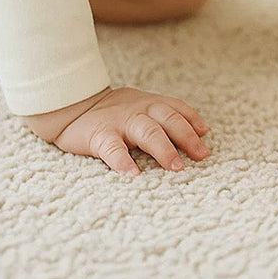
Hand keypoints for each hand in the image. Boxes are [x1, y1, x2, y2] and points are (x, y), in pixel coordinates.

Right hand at [25, 86, 210, 176]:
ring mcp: (121, 122)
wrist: (72, 104)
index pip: (177, 109)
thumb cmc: (114, 110)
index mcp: (151, 104)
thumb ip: (166, 115)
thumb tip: (201, 130)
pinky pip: (113, 149)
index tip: (205, 134)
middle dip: (187, 138)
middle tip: (201, 156)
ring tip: (176, 168)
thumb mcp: (141, 105)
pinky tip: (132, 174)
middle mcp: (140, 110)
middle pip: (169, 121)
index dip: (192, 120)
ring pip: (148, 132)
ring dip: (164, 150)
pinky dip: (123, 161)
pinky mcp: (100, 135)